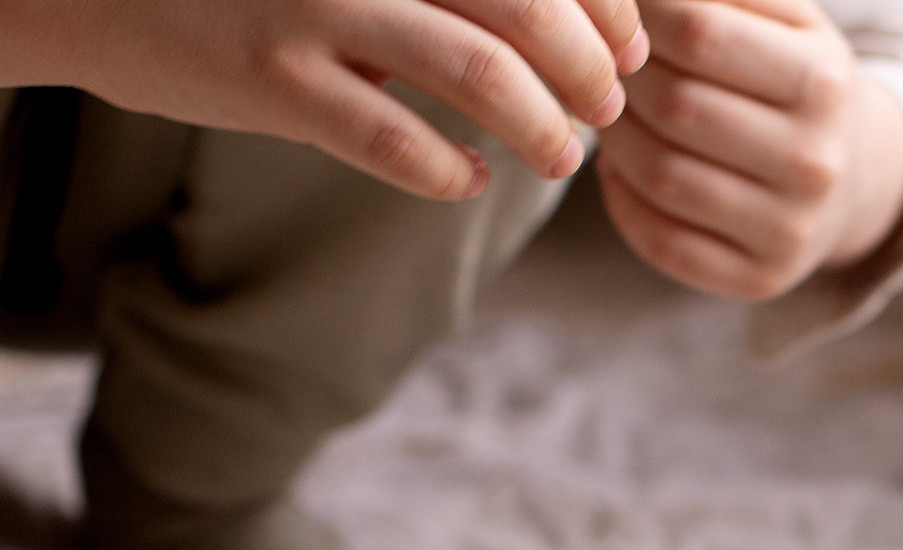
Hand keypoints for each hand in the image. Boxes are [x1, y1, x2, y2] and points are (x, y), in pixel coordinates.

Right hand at [0, 0, 650, 200]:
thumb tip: (568, 27)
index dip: (604, 6)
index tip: (629, 50)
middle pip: (527, 6)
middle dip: (589, 70)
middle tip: (606, 111)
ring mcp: (316, 8)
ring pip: (480, 74)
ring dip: (542, 129)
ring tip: (561, 158)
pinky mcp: (272, 79)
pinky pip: (398, 142)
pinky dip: (452, 171)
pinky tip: (468, 179)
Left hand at [595, 0, 902, 301]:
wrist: (852, 175)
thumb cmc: (793, 82)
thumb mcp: (784, 19)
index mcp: (823, 81)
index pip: (699, 33)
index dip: (640, 16)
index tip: (621, 12)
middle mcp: (815, 161)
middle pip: (676, 107)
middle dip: (621, 79)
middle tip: (606, 66)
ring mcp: (790, 229)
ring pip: (662, 177)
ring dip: (614, 139)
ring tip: (610, 112)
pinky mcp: (760, 279)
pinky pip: (663, 242)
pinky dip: (622, 201)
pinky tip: (620, 169)